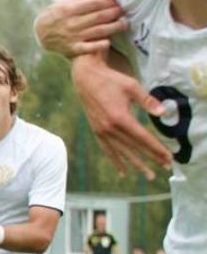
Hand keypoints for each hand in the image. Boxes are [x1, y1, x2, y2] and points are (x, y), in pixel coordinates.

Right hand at [34, 0, 128, 57]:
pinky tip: (108, 42)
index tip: (117, 2)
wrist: (40, 33)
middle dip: (114, 13)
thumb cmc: (58, 15)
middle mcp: (70, 23)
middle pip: (98, 17)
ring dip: (114, 27)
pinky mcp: (73, 49)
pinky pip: (88, 48)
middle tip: (124, 11)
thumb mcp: (67, 3)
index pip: (93, 4)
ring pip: (98, 31)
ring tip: (125, 23)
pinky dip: (98, 46)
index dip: (107, 2)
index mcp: (68, 9)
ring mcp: (72, 36)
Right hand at [71, 56, 169, 176]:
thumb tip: (163, 113)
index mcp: (119, 117)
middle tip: (166, 167)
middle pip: (134, 147)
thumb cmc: (110, 80)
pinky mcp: (96, 131)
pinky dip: (116, 161)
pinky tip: (122, 171)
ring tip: (148, 175)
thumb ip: (148, 101)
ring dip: (136, 164)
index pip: (143, 137)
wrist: (85, 78)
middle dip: (152, 157)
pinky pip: (107, 150)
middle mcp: (109, 128)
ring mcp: (101, 131)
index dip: (157, 148)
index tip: (169, 157)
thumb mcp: (131, 86)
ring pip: (122, 152)